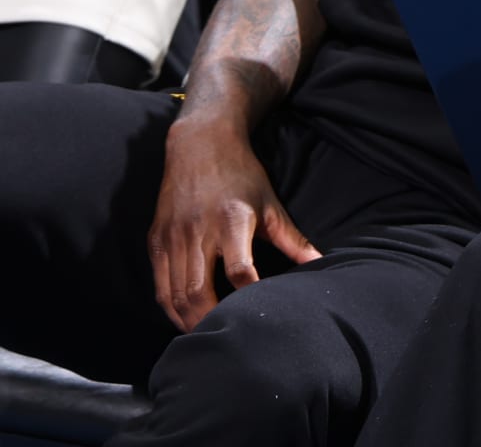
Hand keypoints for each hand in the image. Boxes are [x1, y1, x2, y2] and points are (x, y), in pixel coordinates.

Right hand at [147, 120, 320, 331]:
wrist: (199, 144)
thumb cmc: (242, 174)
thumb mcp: (270, 203)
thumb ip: (293, 239)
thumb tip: (320, 263)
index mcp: (231, 221)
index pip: (238, 271)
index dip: (248, 297)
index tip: (261, 314)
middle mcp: (197, 231)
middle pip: (199, 290)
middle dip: (212, 320)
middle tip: (228, 340)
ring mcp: (172, 237)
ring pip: (175, 293)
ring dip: (189, 320)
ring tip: (207, 336)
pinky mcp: (156, 239)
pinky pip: (159, 284)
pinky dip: (170, 307)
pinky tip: (184, 319)